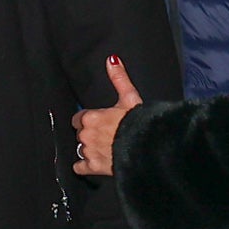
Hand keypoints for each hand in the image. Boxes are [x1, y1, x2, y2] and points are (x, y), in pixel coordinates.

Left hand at [70, 55, 140, 176]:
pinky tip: (93, 163)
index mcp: (91, 118)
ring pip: (80, 149)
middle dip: (90, 134)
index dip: (88, 120)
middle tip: (105, 135)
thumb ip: (118, 78)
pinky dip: (84, 166)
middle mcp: (86, 135)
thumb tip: (112, 60)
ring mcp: (89, 152)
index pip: (79, 118)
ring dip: (89, 149)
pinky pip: (79, 167)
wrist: (149, 147)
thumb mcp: (130, 97)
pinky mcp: (94, 167)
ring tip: (105, 148)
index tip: (98, 122)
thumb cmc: (140, 122)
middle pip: (80, 134)